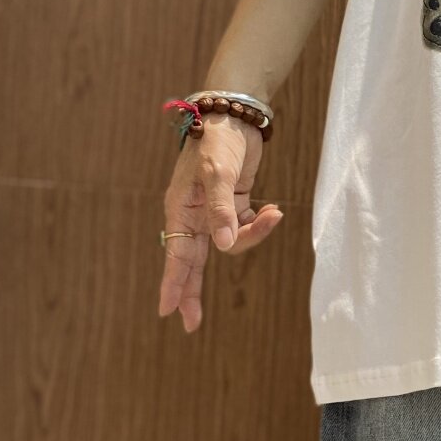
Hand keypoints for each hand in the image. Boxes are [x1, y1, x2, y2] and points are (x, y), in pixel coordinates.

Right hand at [157, 115, 283, 332]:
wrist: (235, 117)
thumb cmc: (217, 142)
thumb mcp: (219, 174)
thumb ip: (222, 211)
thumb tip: (223, 247)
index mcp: (180, 208)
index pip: (175, 253)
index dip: (173, 283)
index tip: (165, 310)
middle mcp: (194, 214)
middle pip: (192, 260)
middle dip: (192, 290)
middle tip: (191, 324)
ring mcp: (214, 211)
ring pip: (228, 244)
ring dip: (253, 236)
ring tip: (272, 215)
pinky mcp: (235, 204)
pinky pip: (246, 227)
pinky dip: (261, 224)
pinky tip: (275, 209)